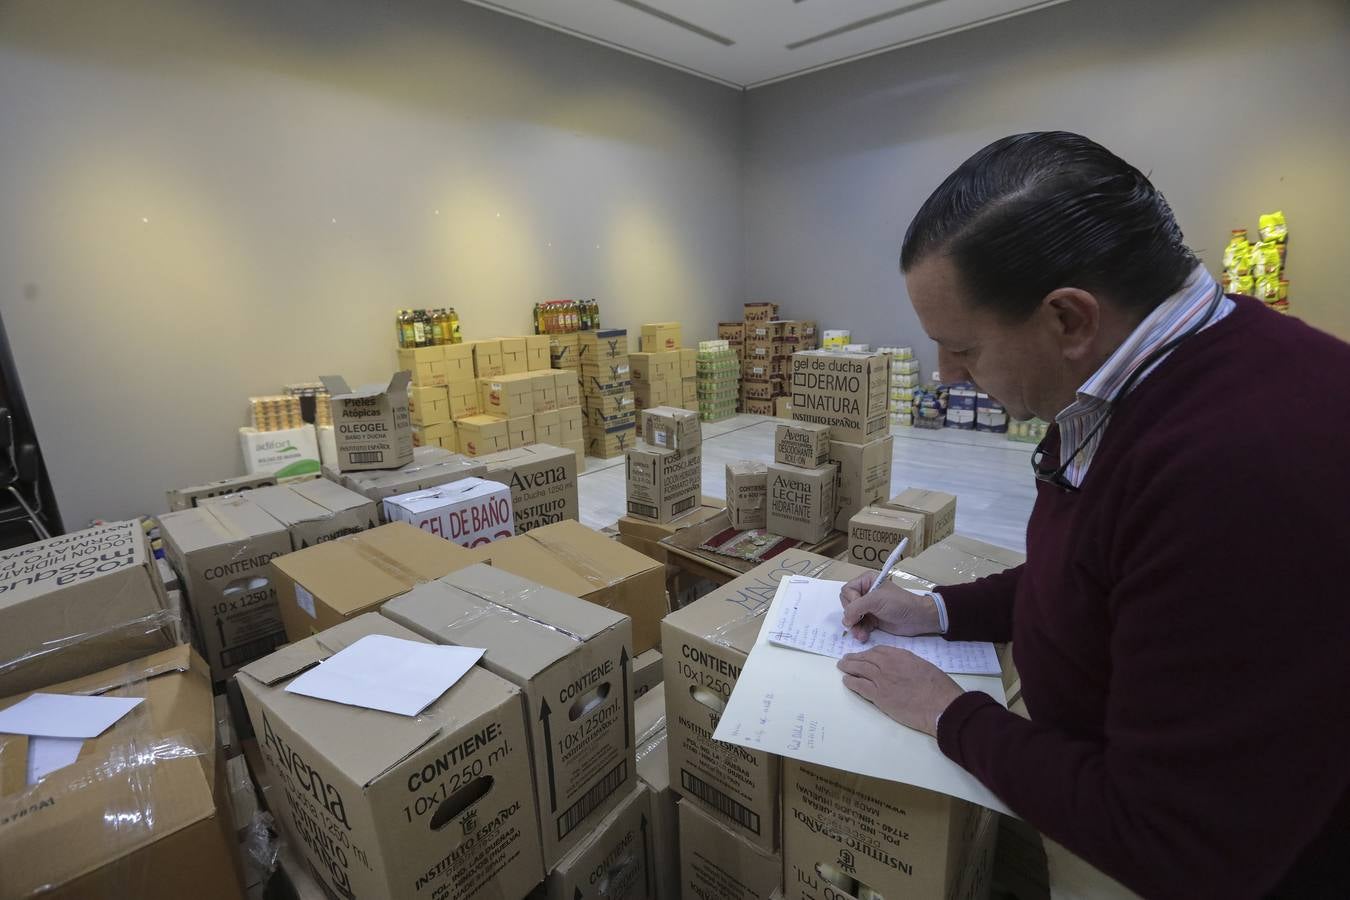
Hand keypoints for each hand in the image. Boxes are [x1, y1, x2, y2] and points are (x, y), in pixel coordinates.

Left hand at [837, 647, 963, 736]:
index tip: (864, 655)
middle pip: (866, 658)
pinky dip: (851, 682)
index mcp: (901, 656)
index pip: (879, 651)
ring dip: (848, 667)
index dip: (868, 653)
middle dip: (854, 658)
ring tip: (842, 666)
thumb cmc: (939, 688)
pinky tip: (846, 680)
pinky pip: (860, 686)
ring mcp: (881, 679)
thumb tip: (901, 668)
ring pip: (859, 670)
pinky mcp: (879, 696)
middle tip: (846, 659)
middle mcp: (888, 664)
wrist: (940, 705)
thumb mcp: (924, 667)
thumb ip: (909, 664)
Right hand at [839, 572, 940, 640]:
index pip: (847, 591)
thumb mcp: (876, 600)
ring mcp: (868, 608)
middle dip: (851, 616)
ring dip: (855, 627)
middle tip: (857, 622)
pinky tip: (864, 636)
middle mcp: (865, 593)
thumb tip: (845, 620)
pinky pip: (858, 626)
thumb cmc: (899, 603)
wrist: (917, 618)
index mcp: (866, 581)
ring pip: (851, 618)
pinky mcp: (872, 620)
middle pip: (847, 605)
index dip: (850, 601)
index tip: (860, 609)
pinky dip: (860, 631)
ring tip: (860, 634)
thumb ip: (856, 608)